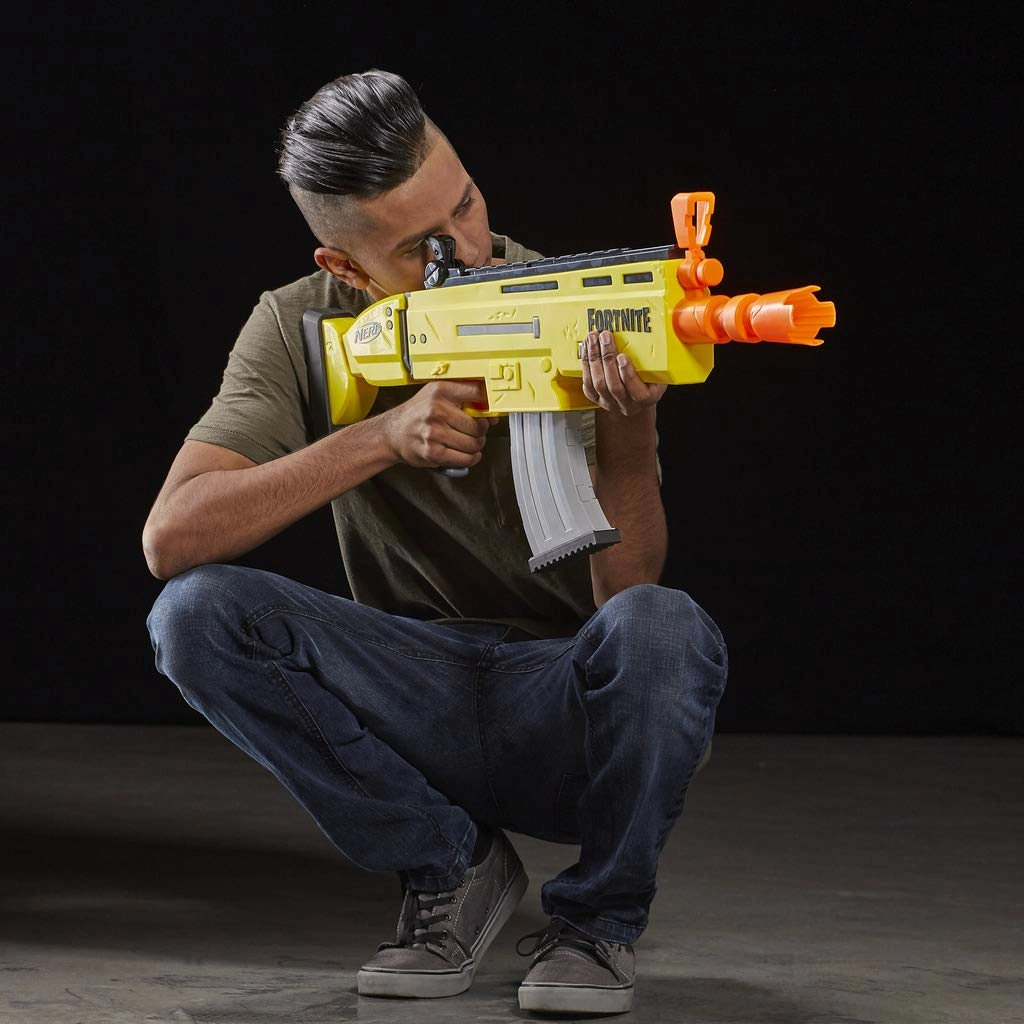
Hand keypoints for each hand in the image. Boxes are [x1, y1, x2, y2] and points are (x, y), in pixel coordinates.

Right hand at [381, 380, 498, 469]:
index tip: (490, 412)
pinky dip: (471, 458)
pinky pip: (465, 459)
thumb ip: (463, 398)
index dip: (489, 404)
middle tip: (475, 431)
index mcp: (441, 391)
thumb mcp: (436, 395)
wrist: (392, 433)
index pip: (478, 393)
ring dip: (477, 446)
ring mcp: (434, 433)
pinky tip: (467, 453)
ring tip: (469, 442)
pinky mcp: (433, 453)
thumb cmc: (418, 414)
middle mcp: (437, 410)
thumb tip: (492, 414)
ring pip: (474, 444)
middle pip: (479, 425)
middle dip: (482, 431)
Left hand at [581, 330, 667, 415]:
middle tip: (605, 338)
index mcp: (647, 398)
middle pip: (613, 385)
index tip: (622, 356)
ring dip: (594, 358)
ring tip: (593, 339)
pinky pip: (587, 384)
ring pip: (598, 384)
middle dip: (607, 359)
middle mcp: (627, 404)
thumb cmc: (649, 380)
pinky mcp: (596, 399)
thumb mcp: (659, 373)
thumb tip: (655, 338)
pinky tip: (586, 349)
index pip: (637, 392)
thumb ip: (657, 362)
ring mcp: (610, 403)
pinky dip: (585, 365)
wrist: (636, 398)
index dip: (628, 374)